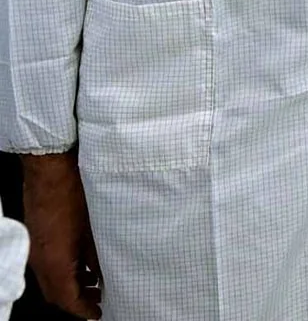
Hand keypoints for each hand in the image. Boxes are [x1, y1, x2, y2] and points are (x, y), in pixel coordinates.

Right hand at [21, 152, 98, 317]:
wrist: (50, 170)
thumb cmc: (74, 194)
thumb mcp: (93, 229)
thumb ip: (98, 256)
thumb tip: (104, 273)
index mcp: (54, 262)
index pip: (66, 298)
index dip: (83, 309)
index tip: (97, 314)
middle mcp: (40, 260)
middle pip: (55, 293)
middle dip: (76, 300)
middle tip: (97, 301)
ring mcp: (35, 249)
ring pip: (50, 279)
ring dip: (69, 285)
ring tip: (94, 283)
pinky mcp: (36, 237)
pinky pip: (47, 264)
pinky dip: (62, 270)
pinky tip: (81, 262)